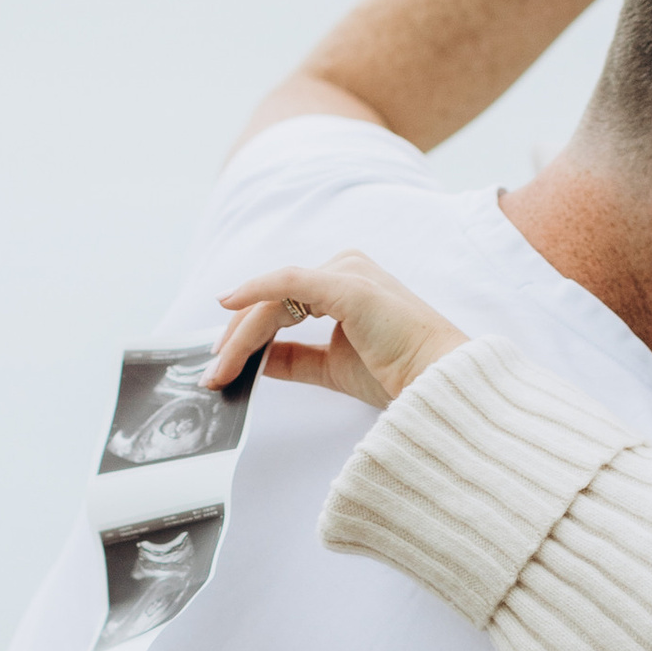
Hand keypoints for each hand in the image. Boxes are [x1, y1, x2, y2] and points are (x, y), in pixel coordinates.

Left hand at [204, 251, 469, 409]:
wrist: (437, 382)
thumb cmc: (399, 373)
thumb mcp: (331, 366)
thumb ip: (293, 359)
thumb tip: (254, 361)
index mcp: (345, 284)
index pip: (282, 304)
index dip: (248, 334)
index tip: (224, 365)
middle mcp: (345, 268)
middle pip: (272, 298)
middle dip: (237, 337)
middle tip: (214, 372)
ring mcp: (347, 272)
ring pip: (273, 297)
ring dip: (240, 334)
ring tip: (221, 368)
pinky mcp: (345, 285)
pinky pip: (287, 282)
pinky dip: (254, 291)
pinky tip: (228, 305)